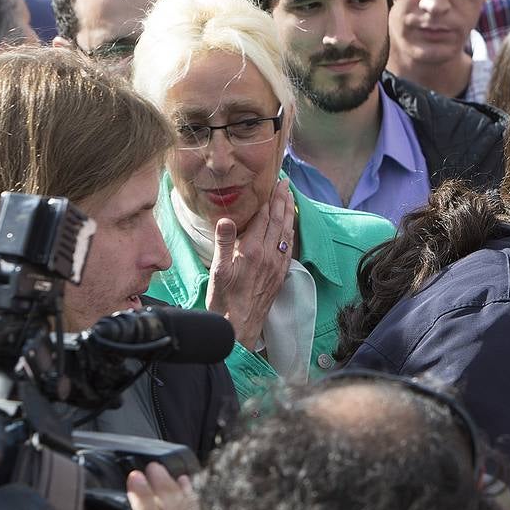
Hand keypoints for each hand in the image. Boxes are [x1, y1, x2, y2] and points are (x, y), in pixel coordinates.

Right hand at [204, 179, 294, 348]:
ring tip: (291, 198)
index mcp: (253, 251)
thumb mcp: (218, 270)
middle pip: (279, 221)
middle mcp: (269, 255)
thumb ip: (224, 243)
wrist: (240, 326)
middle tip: (286, 183)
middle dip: (283, 200)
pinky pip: (288, 247)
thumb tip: (226, 219)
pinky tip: (290, 228)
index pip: (264, 218)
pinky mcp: (279, 274)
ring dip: (289, 213)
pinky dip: (290, 232)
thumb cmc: (224, 300)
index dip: (269, 199)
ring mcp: (277, 265)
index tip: (273, 184)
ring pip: (286, 233)